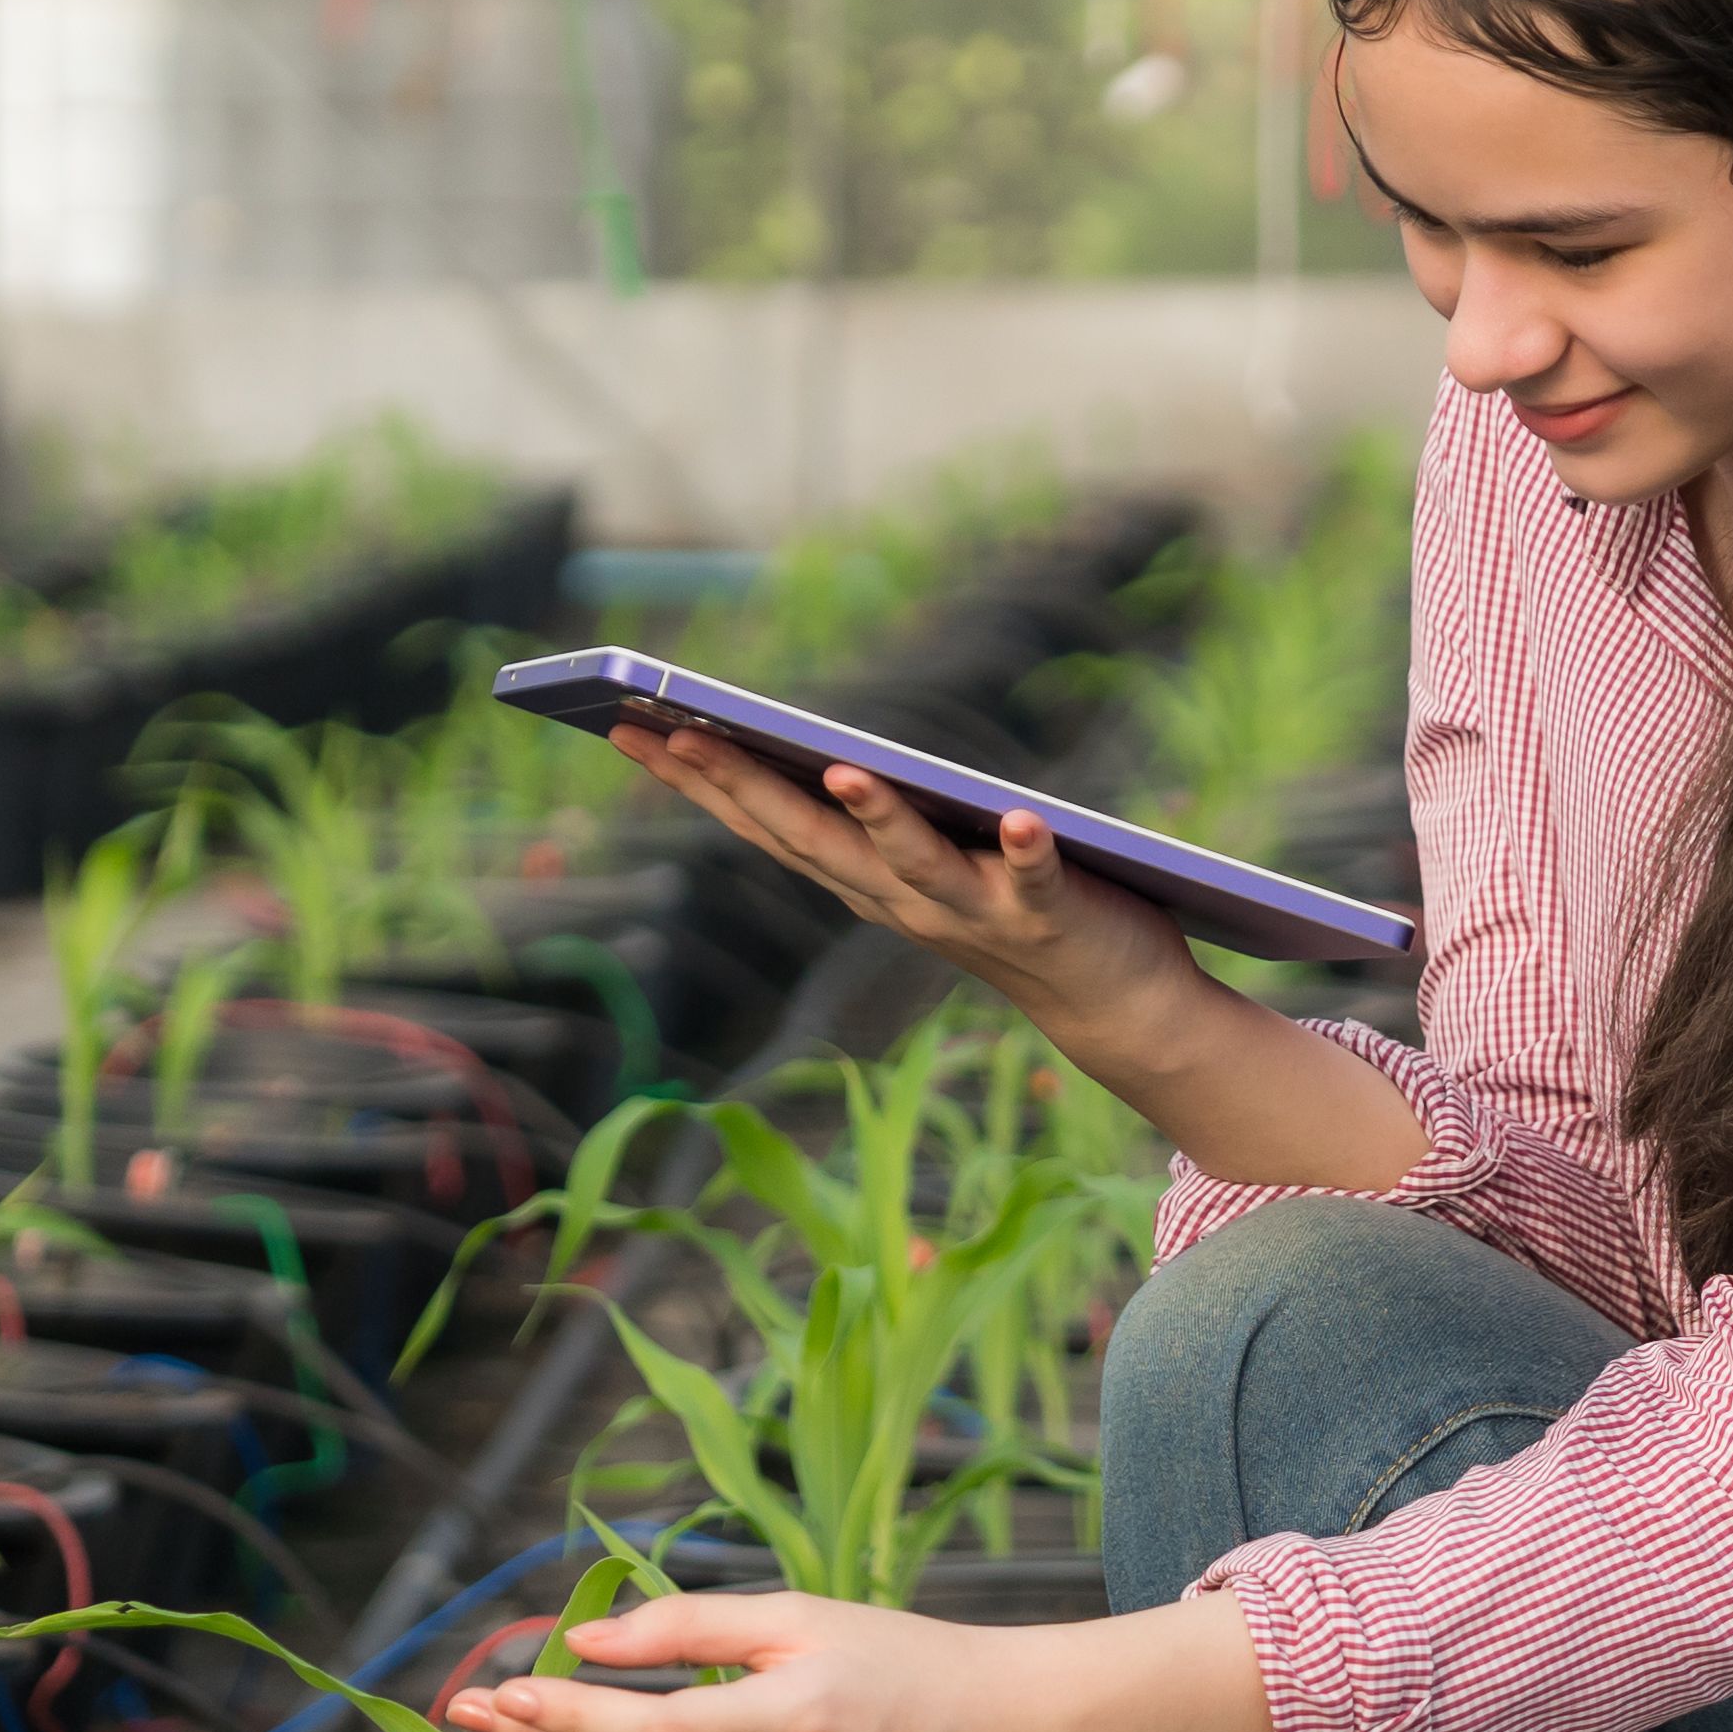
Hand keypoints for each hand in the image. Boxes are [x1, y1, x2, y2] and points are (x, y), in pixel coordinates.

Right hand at [604, 722, 1200, 1052]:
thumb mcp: (920, 864)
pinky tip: (1022, 820)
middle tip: (678, 731)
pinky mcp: (1051, 913)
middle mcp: (905, 903)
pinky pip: (1037, 881)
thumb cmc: (1008, 909)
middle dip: (746, 786)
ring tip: (842, 769)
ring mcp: (976, 912)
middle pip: (815, 841)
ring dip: (879, 820)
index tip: (624, 728)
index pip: (767, 826)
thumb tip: (801, 754)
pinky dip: (1027, 852)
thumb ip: (867, 820)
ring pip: (916, 865)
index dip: (697, 780)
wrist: (1108, 1004)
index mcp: (866, 883)